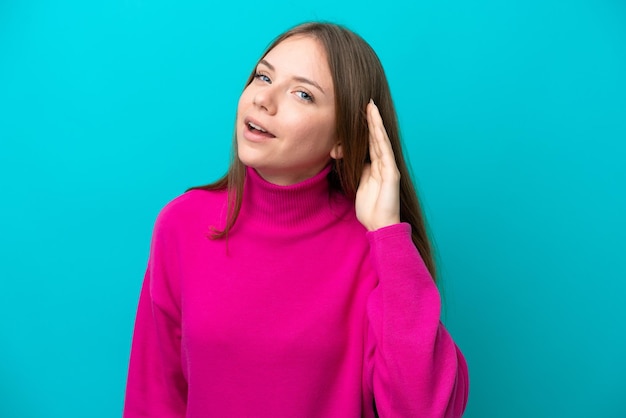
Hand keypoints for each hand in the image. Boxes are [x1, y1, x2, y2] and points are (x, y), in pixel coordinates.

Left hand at [355, 100, 400, 230]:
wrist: (379, 224)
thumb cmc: (369, 208)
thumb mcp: (358, 182)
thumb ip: (355, 168)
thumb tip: (342, 153)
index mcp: (376, 166)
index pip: (370, 142)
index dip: (365, 127)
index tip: (359, 111)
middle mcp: (384, 164)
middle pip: (376, 137)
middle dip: (371, 120)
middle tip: (366, 102)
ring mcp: (389, 167)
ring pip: (380, 140)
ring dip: (376, 123)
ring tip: (370, 107)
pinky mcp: (391, 173)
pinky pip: (384, 151)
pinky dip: (380, 137)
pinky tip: (377, 126)